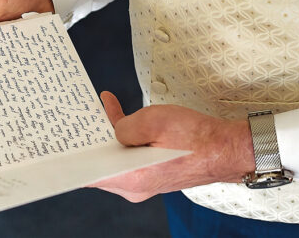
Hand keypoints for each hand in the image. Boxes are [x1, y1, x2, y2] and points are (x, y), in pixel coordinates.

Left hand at [90, 92, 255, 202]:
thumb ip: (124, 125)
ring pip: (118, 160)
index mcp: (131, 178)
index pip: (88, 172)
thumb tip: (115, 128)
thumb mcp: (154, 120)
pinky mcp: (155, 176)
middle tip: (92, 114)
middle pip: (102, 163)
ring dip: (115, 136)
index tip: (71, 134)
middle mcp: (135, 187)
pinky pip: (132, 159)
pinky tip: (131, 122)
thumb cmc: (197, 138)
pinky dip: (129, 141)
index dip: (77, 152)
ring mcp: (145, 184)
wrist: (226, 149)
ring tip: (110, 111)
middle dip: (97, 137)